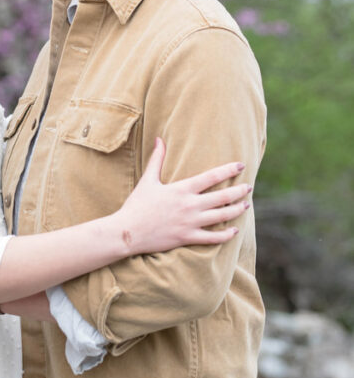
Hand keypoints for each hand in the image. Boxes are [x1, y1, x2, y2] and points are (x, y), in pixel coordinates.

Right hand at [117, 138, 251, 256]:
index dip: (228, 170)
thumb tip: (159, 139)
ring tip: (246, 205)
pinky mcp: (187, 238)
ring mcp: (190, 223)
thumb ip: (157, 159)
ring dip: (236, 210)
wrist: (128, 231)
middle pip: (222, 197)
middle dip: (239, 191)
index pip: (211, 176)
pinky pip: (213, 238)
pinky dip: (226, 235)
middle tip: (249, 187)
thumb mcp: (147, 179)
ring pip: (221, 216)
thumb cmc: (137, 204)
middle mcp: (190, 205)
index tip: (241, 165)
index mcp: (182, 189)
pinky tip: (234, 231)